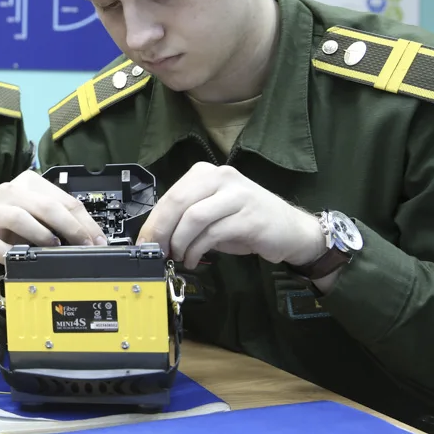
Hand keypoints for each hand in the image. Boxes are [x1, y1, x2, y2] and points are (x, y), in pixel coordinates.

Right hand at [0, 170, 106, 270]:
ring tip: (55, 248)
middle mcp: (9, 193)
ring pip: (21, 218)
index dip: (84, 222)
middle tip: (85, 246)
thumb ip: (58, 220)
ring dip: (42, 235)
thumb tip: (92, 238)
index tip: (98, 241)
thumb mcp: (34, 215)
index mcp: (28, 183)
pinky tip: (26, 260)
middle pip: (46, 206)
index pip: (63, 199)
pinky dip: (14, 254)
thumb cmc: (8, 224)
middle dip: (71, 228)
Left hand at [139, 162, 324, 270]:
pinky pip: (213, 233)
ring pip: (194, 217)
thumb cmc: (245, 221)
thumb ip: (184, 218)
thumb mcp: (210, 213)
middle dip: (161, 230)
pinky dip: (197, 250)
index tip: (143, 242)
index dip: (154, 221)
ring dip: (180, 242)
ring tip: (177, 257)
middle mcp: (221, 177)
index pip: (171, 195)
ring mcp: (237, 195)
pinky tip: (193, 259)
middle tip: (155, 251)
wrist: (290, 229)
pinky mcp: (250, 217)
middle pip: (179, 202)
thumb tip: (155, 237)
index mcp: (206, 174)